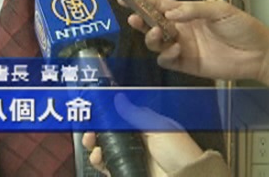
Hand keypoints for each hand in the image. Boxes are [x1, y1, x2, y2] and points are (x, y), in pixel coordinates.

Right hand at [81, 94, 203, 176]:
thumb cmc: (180, 152)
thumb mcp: (158, 127)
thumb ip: (136, 114)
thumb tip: (118, 98)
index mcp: (146, 127)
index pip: (121, 117)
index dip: (107, 114)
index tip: (94, 110)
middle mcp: (137, 142)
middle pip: (110, 134)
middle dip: (96, 130)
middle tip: (88, 127)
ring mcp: (132, 158)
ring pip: (106, 150)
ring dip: (94, 144)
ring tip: (90, 141)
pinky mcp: (127, 172)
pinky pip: (108, 167)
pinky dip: (99, 161)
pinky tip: (97, 156)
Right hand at [127, 0, 268, 102]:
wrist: (259, 54)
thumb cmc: (243, 27)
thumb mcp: (220, 10)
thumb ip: (194, 9)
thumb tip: (170, 13)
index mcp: (187, 12)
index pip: (160, 5)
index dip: (142, 2)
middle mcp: (181, 29)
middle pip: (152, 24)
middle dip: (140, 20)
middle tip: (135, 18)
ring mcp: (183, 47)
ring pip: (156, 42)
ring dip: (150, 37)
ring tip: (156, 34)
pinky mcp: (187, 64)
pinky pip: (167, 60)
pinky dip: (165, 55)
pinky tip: (175, 49)